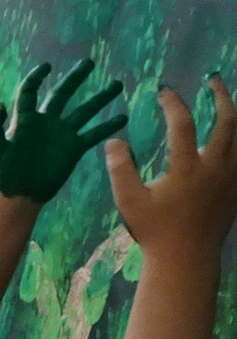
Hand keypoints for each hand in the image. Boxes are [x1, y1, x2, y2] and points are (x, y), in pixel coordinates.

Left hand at [0, 59, 127, 201]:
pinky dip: (107, 126)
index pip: (30, 92)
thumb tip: (0, 104)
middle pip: (62, 94)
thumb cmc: (3, 172)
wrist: (20, 193)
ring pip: (84, 111)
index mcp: (25, 119)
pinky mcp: (74, 148)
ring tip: (117, 84)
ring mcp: (62, 134)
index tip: (46, 66)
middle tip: (88, 62)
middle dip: (74, 78)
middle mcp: (46, 122)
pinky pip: (93, 134)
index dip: (36, 78)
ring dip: (101, 98)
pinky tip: (123, 117)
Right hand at [106, 75, 236, 260]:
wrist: (186, 258)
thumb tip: (114, 140)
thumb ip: (120, 168)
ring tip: (227, 101)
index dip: (172, 103)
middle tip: (213, 80)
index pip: (182, 124)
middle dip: (220, 96)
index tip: (164, 90)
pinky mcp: (236, 188)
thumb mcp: (128, 201)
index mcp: (187, 168)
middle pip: (227, 121)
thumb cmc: (154, 230)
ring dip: (234, 115)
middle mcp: (215, 168)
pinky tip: (231, 136)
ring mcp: (230, 177)